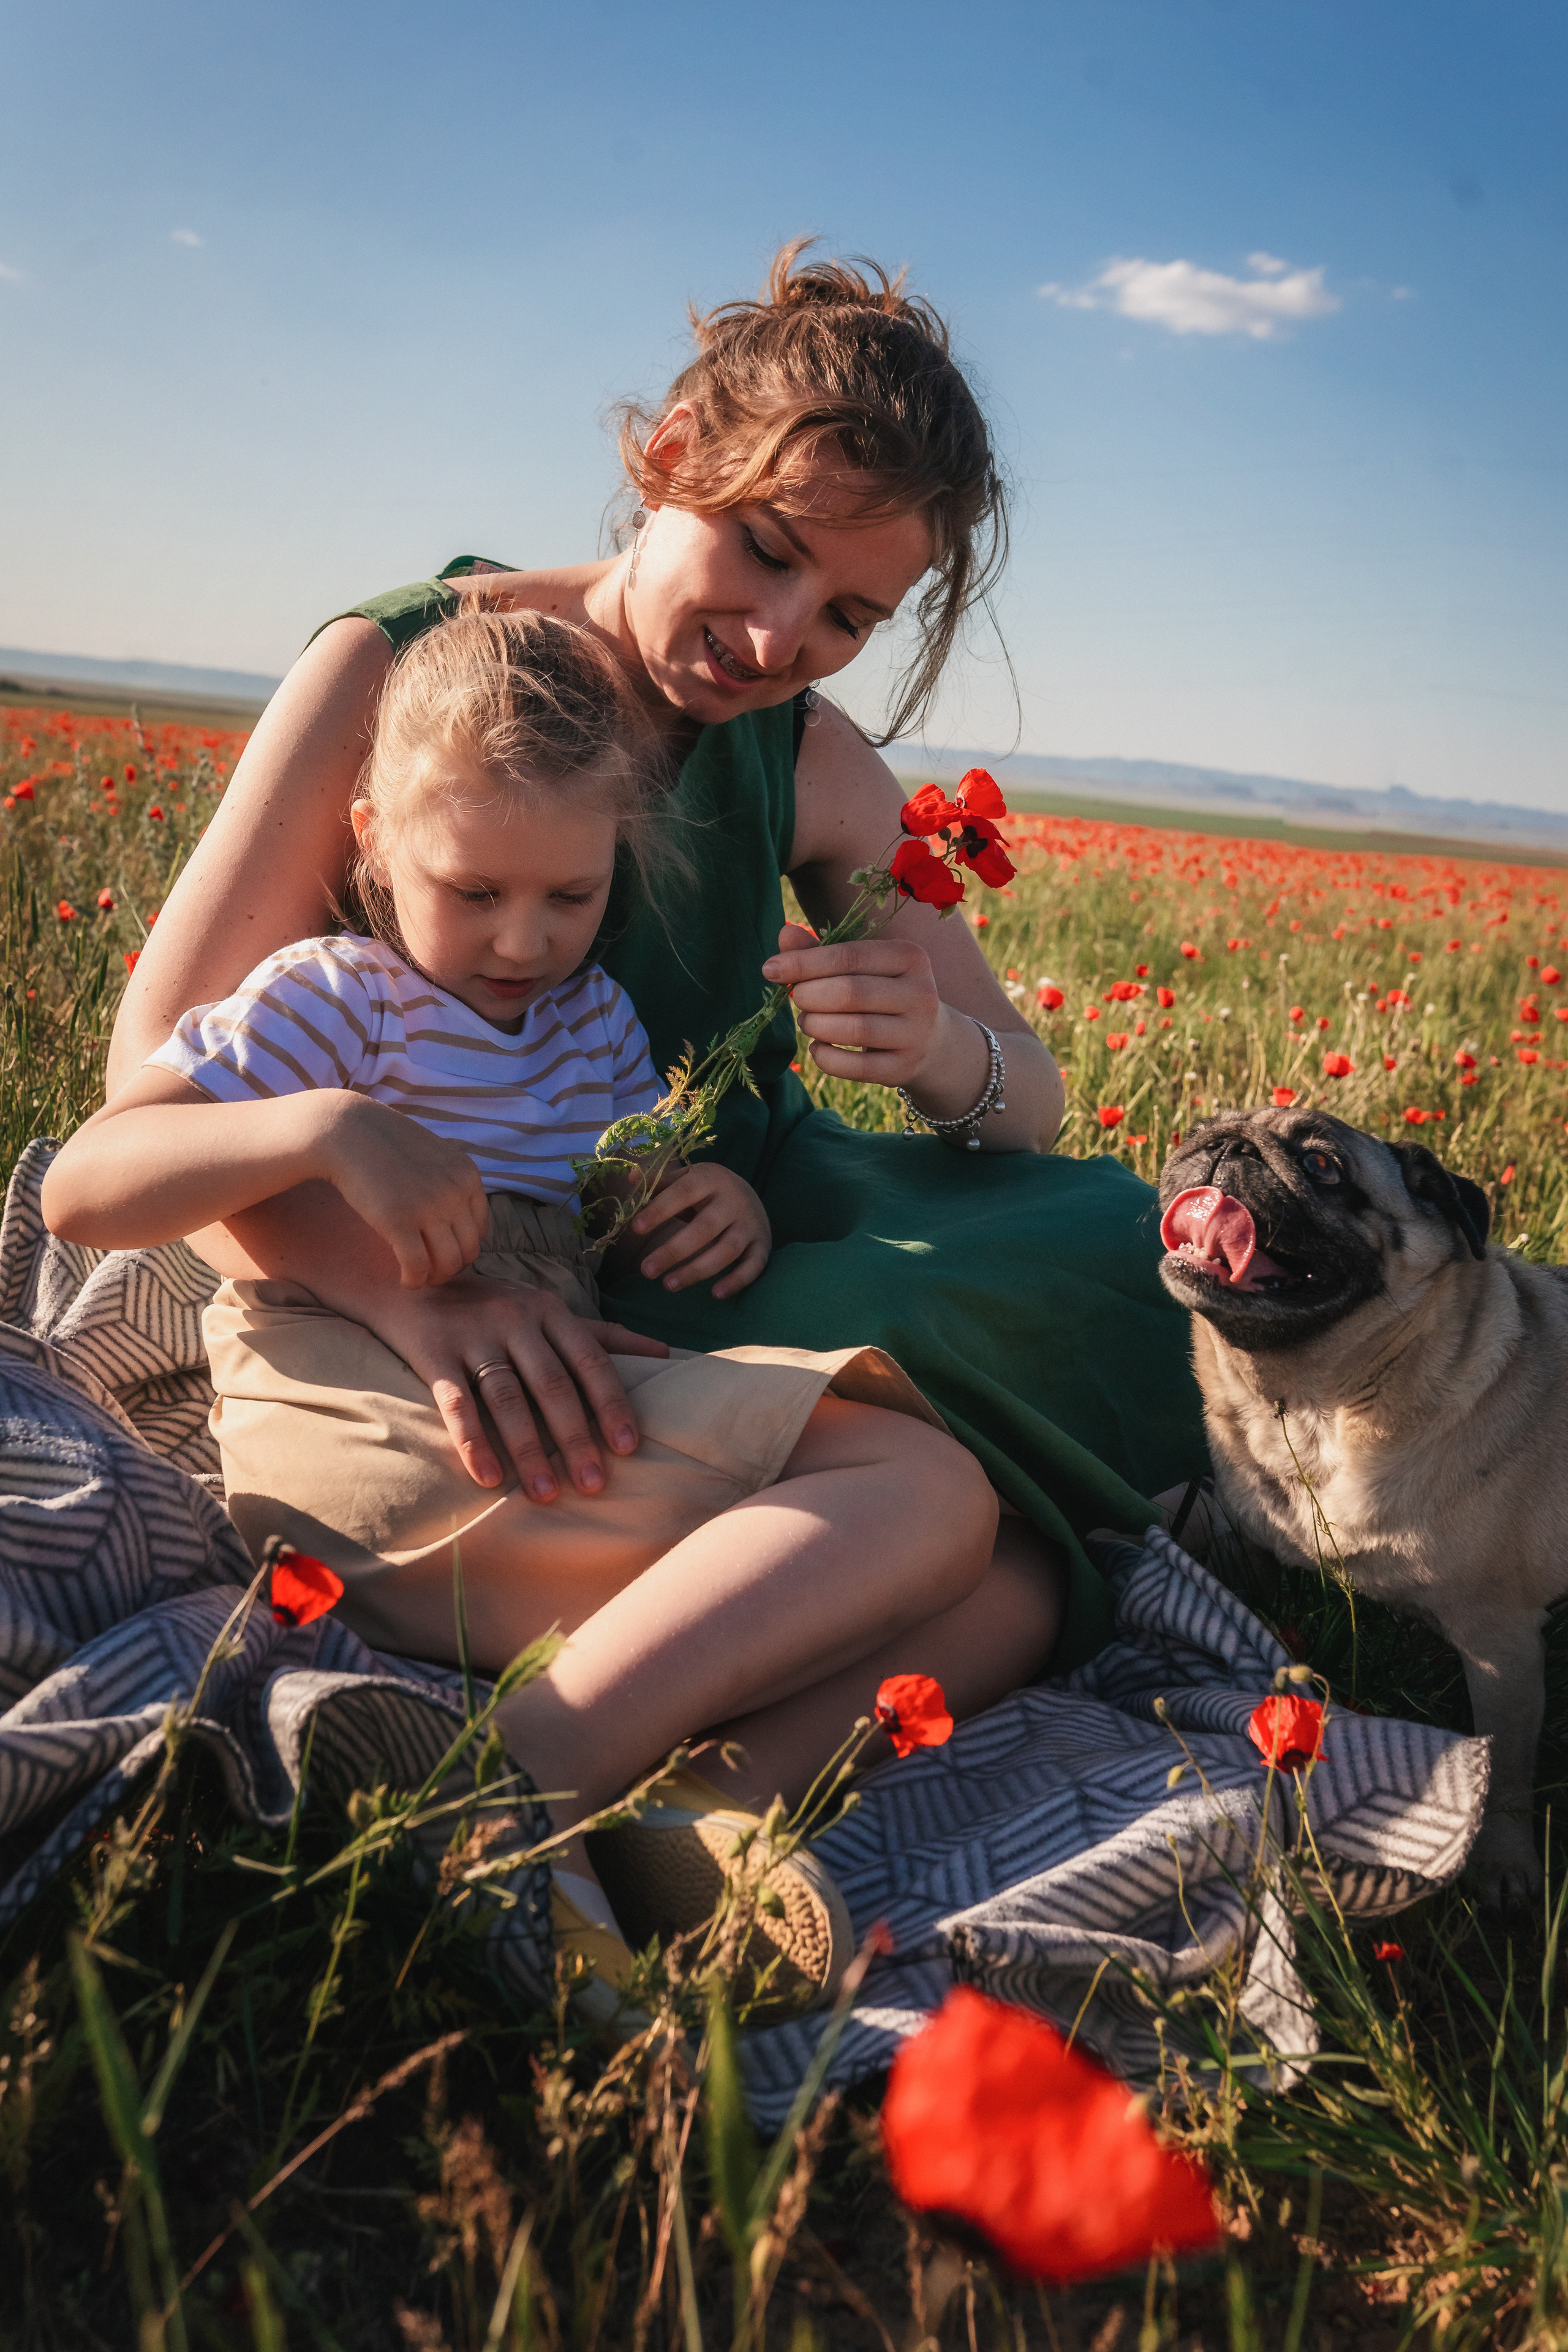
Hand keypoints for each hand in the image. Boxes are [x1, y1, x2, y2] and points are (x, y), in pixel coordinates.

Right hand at [316, 1096, 489, 1286]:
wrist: (347, 1131)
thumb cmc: (385, 1145)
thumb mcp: (434, 1156)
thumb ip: (451, 1183)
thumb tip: (455, 1223)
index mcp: (467, 1176)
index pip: (481, 1230)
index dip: (463, 1248)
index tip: (443, 1253)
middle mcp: (454, 1192)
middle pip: (468, 1250)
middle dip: (451, 1268)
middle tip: (430, 1271)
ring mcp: (429, 1207)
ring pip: (448, 1264)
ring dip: (434, 1278)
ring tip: (418, 1276)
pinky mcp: (398, 1221)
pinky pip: (418, 1266)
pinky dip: (414, 1281)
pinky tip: (404, 1281)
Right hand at [355, 1270, 670, 1495]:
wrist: (411, 1276)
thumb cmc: (493, 1304)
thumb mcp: (549, 1310)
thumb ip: (603, 1334)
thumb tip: (667, 1353)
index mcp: (550, 1311)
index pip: (590, 1360)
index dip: (610, 1403)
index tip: (628, 1447)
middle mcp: (515, 1319)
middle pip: (552, 1384)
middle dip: (576, 1436)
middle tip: (594, 1484)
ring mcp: (473, 1336)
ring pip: (507, 1398)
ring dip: (529, 1448)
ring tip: (547, 1493)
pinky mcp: (433, 1353)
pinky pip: (455, 1403)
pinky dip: (472, 1441)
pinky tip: (488, 1478)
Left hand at [629, 1163, 771, 1297]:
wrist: (751, 1196)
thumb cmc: (707, 1191)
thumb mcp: (688, 1178)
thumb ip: (660, 1181)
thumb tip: (630, 1179)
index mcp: (711, 1179)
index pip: (683, 1193)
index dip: (660, 1210)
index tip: (636, 1228)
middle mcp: (734, 1201)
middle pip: (704, 1228)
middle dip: (674, 1251)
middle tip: (646, 1271)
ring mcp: (750, 1224)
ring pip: (727, 1251)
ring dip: (697, 1270)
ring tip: (668, 1285)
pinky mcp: (762, 1245)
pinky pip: (753, 1266)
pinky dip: (737, 1281)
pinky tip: (715, 1294)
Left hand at [762, 921, 945, 1089]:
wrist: (929, 1040)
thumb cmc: (882, 993)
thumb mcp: (860, 967)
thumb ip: (821, 952)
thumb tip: (785, 935)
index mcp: (910, 957)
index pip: (849, 956)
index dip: (805, 963)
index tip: (770, 970)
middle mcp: (921, 994)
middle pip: (850, 992)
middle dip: (810, 996)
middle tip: (798, 999)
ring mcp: (916, 1034)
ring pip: (854, 1030)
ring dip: (816, 1026)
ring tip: (808, 1022)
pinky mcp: (904, 1067)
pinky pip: (855, 1067)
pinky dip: (826, 1058)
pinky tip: (818, 1048)